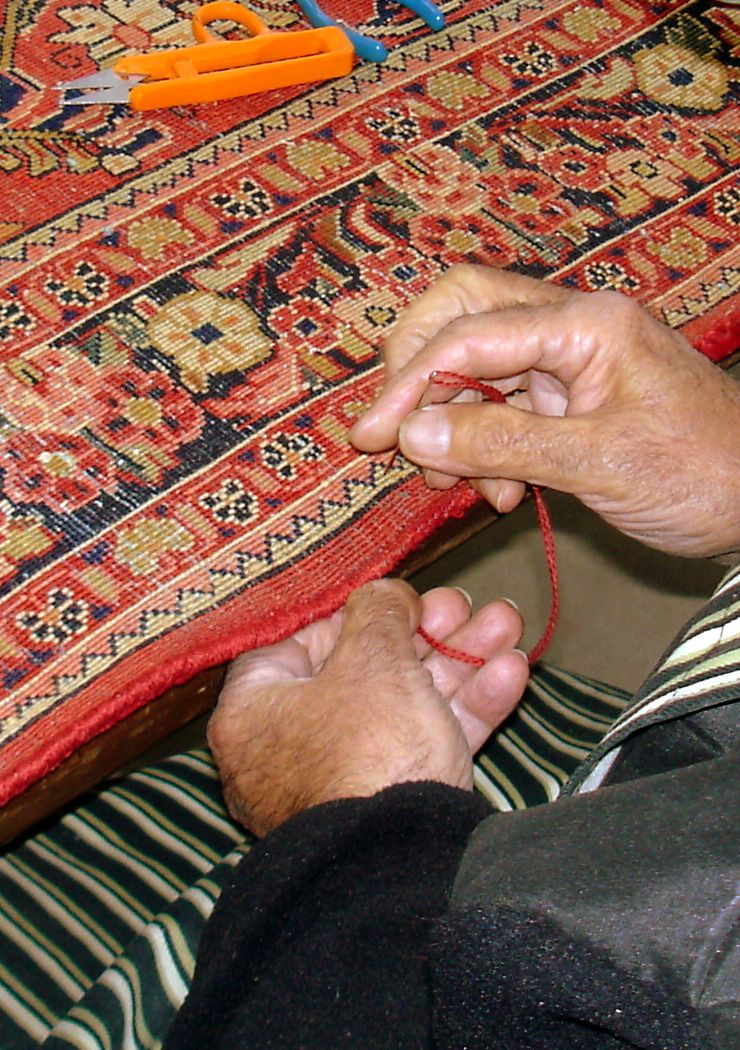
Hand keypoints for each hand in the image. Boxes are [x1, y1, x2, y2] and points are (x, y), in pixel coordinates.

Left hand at [207, 579, 526, 835]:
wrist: (401, 863)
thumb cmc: (367, 746)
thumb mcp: (372, 657)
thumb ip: (379, 611)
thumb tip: (386, 596)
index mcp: (256, 710)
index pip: (297, 644)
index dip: (352, 614)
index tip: (397, 599)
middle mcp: (291, 748)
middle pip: (364, 670)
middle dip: (428, 635)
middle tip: (466, 606)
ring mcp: (345, 781)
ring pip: (405, 704)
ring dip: (459, 663)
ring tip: (508, 624)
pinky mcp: (391, 806)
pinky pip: (424, 744)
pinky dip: (465, 710)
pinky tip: (512, 672)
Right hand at [349, 266, 739, 558]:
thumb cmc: (701, 475)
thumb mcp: (598, 464)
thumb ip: (502, 444)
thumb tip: (414, 435)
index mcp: (585, 323)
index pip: (470, 335)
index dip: (410, 384)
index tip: (373, 437)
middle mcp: (571, 328)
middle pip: (463, 315)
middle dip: (419, 371)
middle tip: (398, 433)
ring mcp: (569, 361)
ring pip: (476, 367)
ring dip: (453, 422)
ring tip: (455, 485)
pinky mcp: (570, 397)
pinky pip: (503, 407)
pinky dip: (485, 446)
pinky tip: (499, 491)